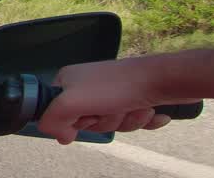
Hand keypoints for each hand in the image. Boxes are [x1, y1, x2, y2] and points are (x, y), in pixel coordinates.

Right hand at [38, 58, 181, 143]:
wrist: (160, 79)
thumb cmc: (115, 87)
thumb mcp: (73, 102)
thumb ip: (53, 119)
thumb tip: (58, 136)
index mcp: (69, 81)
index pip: (58, 112)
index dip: (74, 120)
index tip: (86, 116)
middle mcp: (88, 85)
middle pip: (88, 121)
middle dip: (105, 122)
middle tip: (112, 109)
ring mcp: (111, 92)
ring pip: (111, 123)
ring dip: (125, 121)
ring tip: (134, 107)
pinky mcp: (132, 99)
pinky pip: (131, 120)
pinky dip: (141, 120)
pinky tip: (150, 112)